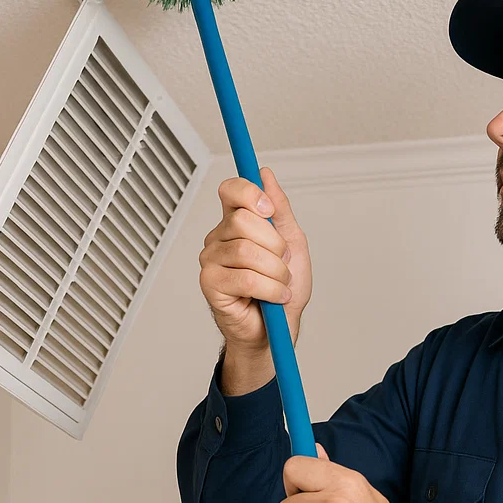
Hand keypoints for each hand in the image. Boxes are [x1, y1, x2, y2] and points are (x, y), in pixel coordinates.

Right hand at [198, 166, 312, 352]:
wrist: (279, 327)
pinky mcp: (210, 284)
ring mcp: (211, 260)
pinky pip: (245, 278)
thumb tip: (266, 175)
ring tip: (280, 284)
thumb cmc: (283, 287)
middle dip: (275, 245)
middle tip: (282, 263)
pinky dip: (270, 290)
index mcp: (236, 222)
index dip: (250, 193)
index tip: (269, 210)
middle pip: (243, 221)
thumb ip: (280, 210)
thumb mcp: (292, 243)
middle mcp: (219, 238)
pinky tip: (275, 297)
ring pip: (246, 252)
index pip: (231, 190)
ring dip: (276, 272)